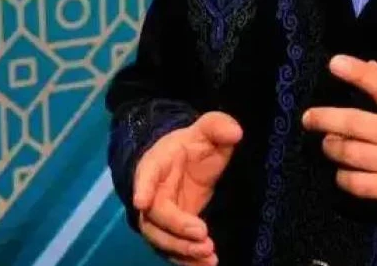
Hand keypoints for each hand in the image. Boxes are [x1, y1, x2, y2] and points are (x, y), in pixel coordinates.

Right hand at [133, 111, 242, 265]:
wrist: (185, 162)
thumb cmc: (193, 145)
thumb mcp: (207, 129)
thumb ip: (218, 126)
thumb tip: (235, 132)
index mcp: (156, 165)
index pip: (145, 176)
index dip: (142, 188)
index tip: (141, 202)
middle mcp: (152, 195)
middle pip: (154, 218)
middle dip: (176, 230)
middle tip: (203, 236)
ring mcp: (160, 217)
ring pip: (162, 240)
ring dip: (183, 251)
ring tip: (209, 256)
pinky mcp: (172, 233)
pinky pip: (174, 251)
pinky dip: (188, 261)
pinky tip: (208, 265)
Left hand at [301, 55, 376, 218]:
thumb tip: (368, 66)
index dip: (357, 73)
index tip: (334, 64)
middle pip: (353, 123)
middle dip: (324, 119)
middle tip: (309, 118)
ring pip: (350, 155)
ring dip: (332, 147)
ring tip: (328, 143)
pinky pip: (358, 185)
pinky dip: (343, 177)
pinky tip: (342, 171)